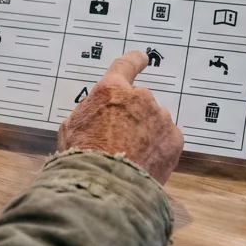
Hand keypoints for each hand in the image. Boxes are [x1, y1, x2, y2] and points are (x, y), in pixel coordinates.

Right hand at [57, 52, 183, 183]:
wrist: (105, 186)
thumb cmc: (82, 157)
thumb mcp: (71, 127)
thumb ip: (90, 112)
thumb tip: (97, 114)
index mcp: (111, 90)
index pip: (127, 65)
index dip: (134, 61)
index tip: (141, 59)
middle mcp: (140, 98)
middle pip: (140, 101)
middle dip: (133, 115)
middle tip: (118, 139)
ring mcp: (160, 118)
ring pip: (155, 120)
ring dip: (147, 132)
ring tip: (131, 156)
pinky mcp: (174, 140)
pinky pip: (167, 139)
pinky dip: (159, 148)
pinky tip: (144, 162)